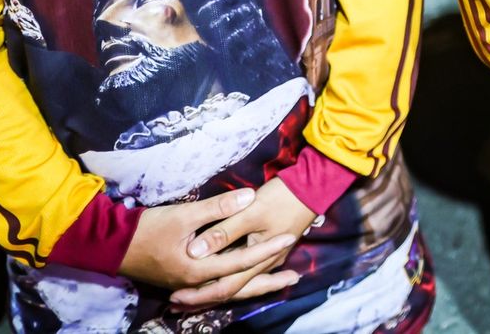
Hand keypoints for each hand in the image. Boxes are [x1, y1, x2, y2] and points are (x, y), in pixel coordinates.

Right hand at [118, 188, 299, 297]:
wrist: (111, 245)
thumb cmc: (148, 229)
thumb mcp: (184, 215)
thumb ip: (219, 208)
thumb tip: (250, 196)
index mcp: (198, 270)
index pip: (242, 262)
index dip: (267, 249)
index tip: (289, 236)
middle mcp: (196, 284)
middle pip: (239, 287)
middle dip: (267, 282)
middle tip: (295, 277)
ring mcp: (189, 285)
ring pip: (228, 290)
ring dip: (254, 285)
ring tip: (279, 280)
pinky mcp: (184, 281)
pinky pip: (216, 288)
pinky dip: (234, 284)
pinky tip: (246, 279)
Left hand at [167, 178, 316, 309]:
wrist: (314, 186)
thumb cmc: (283, 197)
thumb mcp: (251, 212)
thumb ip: (223, 231)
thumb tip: (195, 251)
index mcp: (259, 260)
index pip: (225, 287)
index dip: (199, 294)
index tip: (174, 298)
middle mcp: (265, 264)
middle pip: (231, 289)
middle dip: (204, 298)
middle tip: (177, 304)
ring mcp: (269, 257)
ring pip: (239, 280)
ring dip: (215, 288)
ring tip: (190, 294)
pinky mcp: (269, 247)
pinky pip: (246, 269)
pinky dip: (229, 275)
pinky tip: (216, 273)